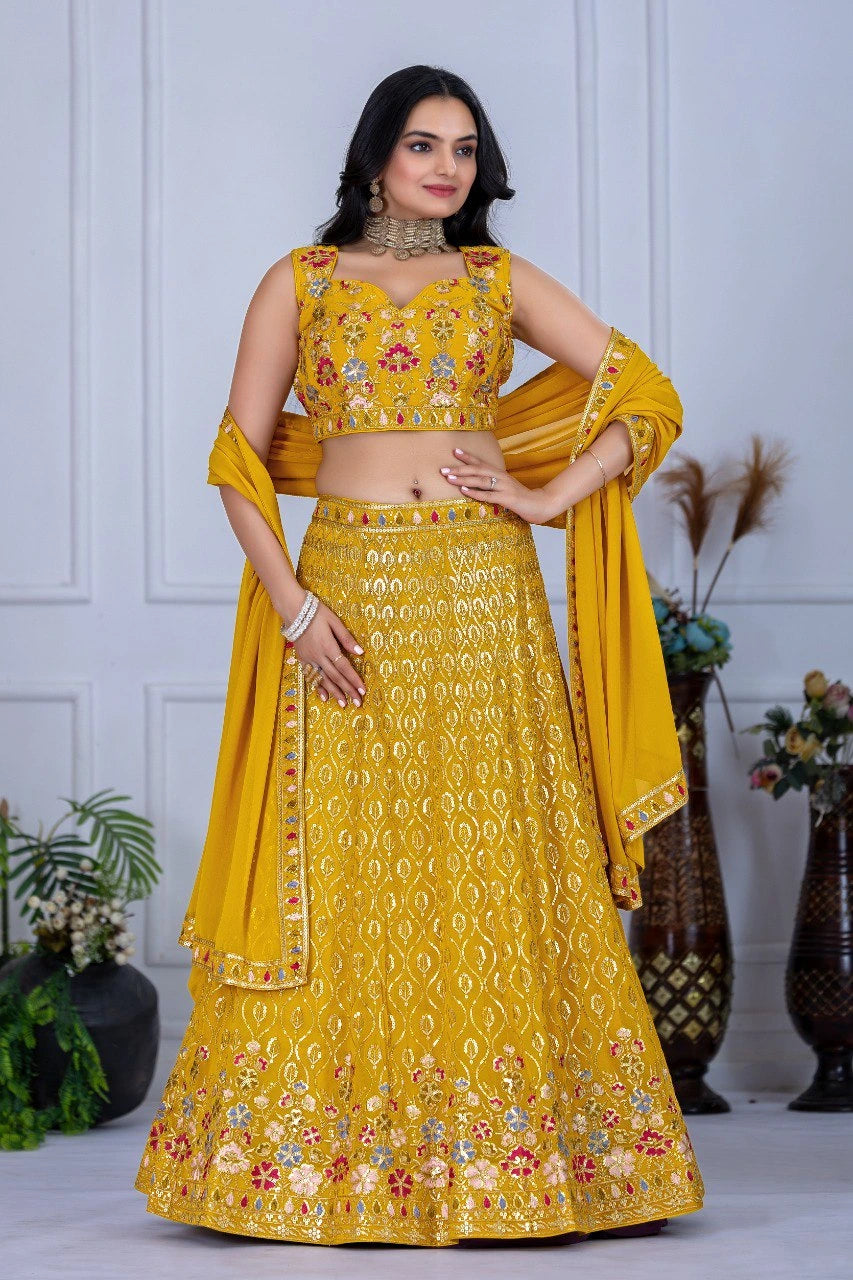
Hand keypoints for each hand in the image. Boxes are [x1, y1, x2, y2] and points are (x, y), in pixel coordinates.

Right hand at [290, 597, 365, 706]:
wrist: (294, 610)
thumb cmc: (317, 613)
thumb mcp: (335, 622)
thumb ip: (347, 638)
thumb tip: (361, 652)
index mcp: (328, 646)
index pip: (344, 667)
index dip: (354, 680)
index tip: (363, 690)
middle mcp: (318, 656)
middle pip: (335, 677)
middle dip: (347, 690)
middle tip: (358, 703)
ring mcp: (309, 659)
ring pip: (323, 680)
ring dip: (334, 693)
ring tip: (344, 704)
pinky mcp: (302, 659)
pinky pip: (311, 677)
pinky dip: (318, 687)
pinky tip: (324, 697)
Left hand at [439, 447, 562, 524]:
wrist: (541, 504)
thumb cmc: (521, 498)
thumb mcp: (506, 488)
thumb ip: (494, 485)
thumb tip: (478, 485)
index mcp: (500, 474)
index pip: (481, 463)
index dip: (468, 457)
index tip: (454, 451)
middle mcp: (501, 477)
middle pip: (477, 470)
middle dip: (459, 469)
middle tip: (443, 469)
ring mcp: (504, 487)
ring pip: (480, 481)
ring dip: (463, 479)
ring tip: (449, 478)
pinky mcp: (507, 499)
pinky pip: (488, 496)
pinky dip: (475, 493)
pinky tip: (464, 492)